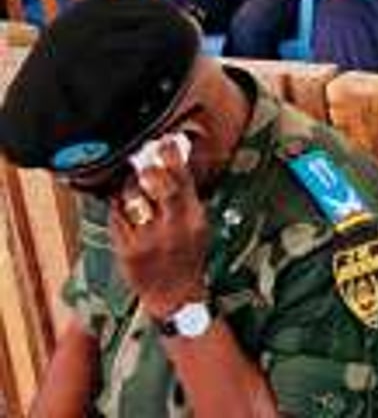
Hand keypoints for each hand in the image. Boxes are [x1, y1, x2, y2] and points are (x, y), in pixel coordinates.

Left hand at [109, 139, 208, 320]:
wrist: (175, 296)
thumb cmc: (186, 256)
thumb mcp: (197, 226)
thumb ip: (186, 196)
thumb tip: (176, 159)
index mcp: (194, 218)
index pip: (183, 178)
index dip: (171, 156)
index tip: (164, 142)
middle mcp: (174, 226)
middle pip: (157, 183)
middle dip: (148, 171)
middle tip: (144, 169)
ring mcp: (150, 238)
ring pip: (132, 197)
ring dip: (129, 190)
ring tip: (135, 196)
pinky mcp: (128, 249)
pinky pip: (117, 216)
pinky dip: (119, 211)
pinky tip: (126, 216)